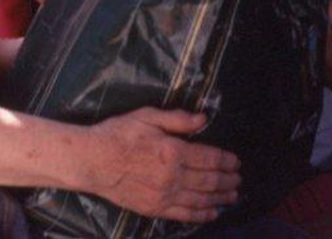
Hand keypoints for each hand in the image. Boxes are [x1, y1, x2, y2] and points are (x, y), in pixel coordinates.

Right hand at [84, 108, 240, 223]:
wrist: (92, 160)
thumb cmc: (118, 134)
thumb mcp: (147, 116)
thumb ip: (177, 119)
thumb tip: (203, 119)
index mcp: (174, 151)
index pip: (210, 158)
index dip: (226, 161)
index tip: (237, 162)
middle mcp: (173, 176)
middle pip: (209, 181)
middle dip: (228, 180)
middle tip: (239, 180)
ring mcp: (164, 195)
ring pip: (201, 199)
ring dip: (220, 198)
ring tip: (233, 196)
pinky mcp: (154, 209)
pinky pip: (184, 214)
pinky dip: (202, 215)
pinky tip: (212, 213)